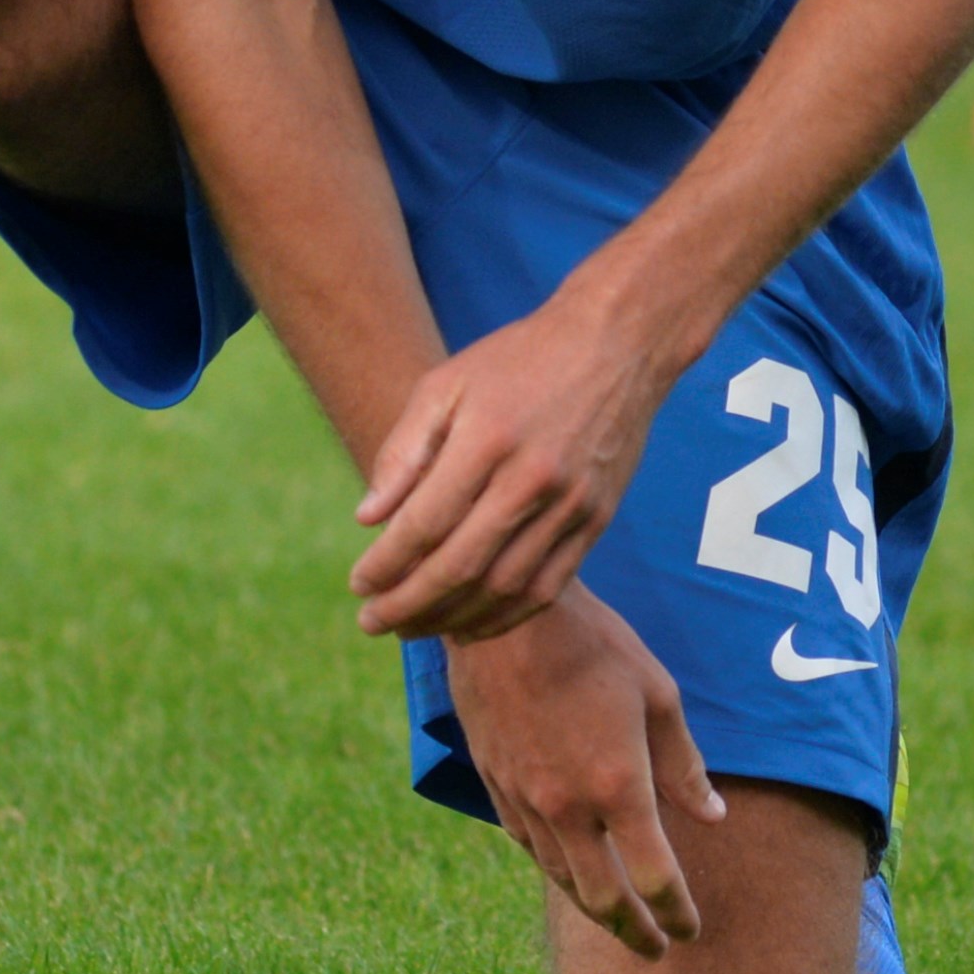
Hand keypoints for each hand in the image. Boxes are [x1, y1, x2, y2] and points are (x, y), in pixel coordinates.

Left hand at [348, 285, 679, 640]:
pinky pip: (547, 587)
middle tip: (371, 622)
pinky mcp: (597, 520)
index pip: (424, 524)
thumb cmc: (517, 361)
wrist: (616, 343)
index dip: (385, 564)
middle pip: (461, 566)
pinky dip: (504, 617)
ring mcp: (571, 504)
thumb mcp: (445, 384)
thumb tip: (367, 521)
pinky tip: (468, 624)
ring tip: (412, 629)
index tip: (357, 584)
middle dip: (408, 605)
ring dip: (452, 619)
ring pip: (504, 588)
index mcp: (488, 438)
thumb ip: (403, 452)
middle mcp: (533, 477)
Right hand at [444, 591, 725, 956]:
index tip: (690, 931)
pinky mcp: (497, 787)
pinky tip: (571, 874)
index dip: (676, 913)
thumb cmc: (593, 645)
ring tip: (617, 925)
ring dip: (593, 911)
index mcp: (618, 787)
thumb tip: (714, 815)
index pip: (655, 877)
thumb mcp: (657, 696)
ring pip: (562, 879)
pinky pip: (531, 848)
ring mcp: (526, 802)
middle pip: (603, 899)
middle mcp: (568, 808)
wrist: (502, 618)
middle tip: (654, 952)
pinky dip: (558, 871)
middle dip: (633, 932)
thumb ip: (683, 765)